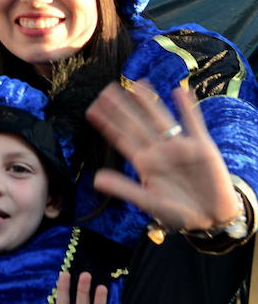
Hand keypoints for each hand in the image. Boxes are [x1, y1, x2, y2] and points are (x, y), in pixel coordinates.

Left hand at [86, 82, 241, 229]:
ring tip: (136, 84)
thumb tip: (95, 180)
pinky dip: (188, 108)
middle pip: (137, 124)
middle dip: (122, 108)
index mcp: (145, 163)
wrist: (212, 219)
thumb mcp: (149, 202)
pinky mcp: (202, 148)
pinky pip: (193, 124)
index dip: (107, 124)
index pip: (122, 139)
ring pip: (161, 119)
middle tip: (105, 89)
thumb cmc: (178, 212)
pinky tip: (179, 92)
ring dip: (149, 102)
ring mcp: (180, 147)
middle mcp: (160, 151)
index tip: (91, 109)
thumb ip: (124, 189)